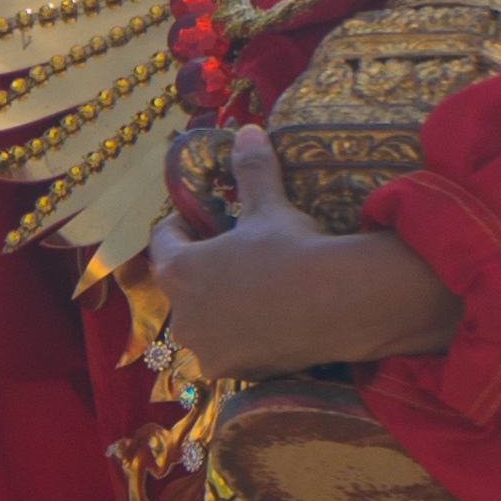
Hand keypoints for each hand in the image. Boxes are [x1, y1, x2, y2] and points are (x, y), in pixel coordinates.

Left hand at [139, 125, 461, 381]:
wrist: (337, 302)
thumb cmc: (291, 248)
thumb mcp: (268, 205)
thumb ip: (251, 169)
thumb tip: (248, 129)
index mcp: (177, 270)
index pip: (163, 242)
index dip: (181, 227)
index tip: (200, 221)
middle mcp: (181, 315)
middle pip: (180, 287)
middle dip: (199, 272)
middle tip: (230, 258)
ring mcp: (205, 348)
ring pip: (203, 323)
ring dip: (217, 309)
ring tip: (249, 293)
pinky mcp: (233, 371)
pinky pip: (228, 350)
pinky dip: (240, 338)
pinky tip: (265, 324)